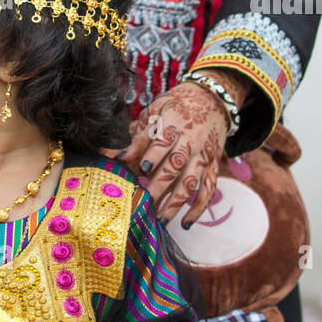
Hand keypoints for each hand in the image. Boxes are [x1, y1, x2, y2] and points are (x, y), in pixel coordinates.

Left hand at [116, 71, 245, 226]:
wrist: (213, 99)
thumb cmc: (176, 106)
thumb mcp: (155, 113)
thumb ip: (136, 137)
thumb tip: (108, 156)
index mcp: (174, 125)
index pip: (164, 141)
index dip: (154, 154)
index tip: (142, 168)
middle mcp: (191, 142)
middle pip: (176, 166)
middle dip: (159, 186)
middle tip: (144, 203)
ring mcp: (203, 156)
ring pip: (192, 182)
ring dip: (176, 203)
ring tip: (161, 220)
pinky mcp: (213, 166)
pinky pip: (209, 190)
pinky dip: (199, 208)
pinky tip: (185, 223)